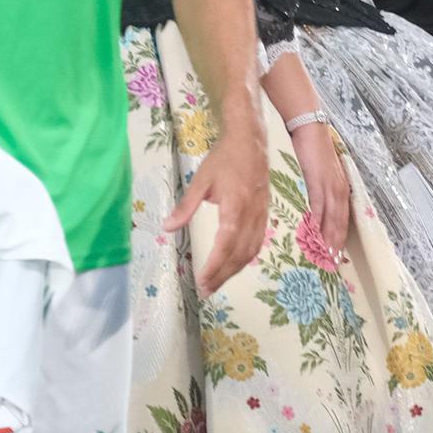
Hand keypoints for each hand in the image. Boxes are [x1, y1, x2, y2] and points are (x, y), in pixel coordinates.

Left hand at [167, 123, 268, 291]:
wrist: (250, 142)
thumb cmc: (223, 159)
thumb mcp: (200, 181)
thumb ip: (185, 207)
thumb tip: (167, 228)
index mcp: (235, 207)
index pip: (226, 245)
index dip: (215, 267)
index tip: (202, 281)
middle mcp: (252, 215)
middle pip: (239, 254)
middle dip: (222, 275)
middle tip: (206, 290)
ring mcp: (261, 215)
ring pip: (251, 251)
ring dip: (234, 270)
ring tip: (217, 283)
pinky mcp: (264, 214)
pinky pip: (258, 242)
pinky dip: (246, 258)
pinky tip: (236, 264)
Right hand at [289, 121, 350, 252]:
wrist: (308, 129)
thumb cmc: (311, 149)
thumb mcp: (318, 174)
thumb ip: (318, 191)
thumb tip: (312, 209)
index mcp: (341, 188)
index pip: (342, 219)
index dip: (339, 238)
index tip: (336, 255)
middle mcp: (340, 190)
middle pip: (340, 223)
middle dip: (336, 244)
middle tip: (331, 264)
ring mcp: (330, 187)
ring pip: (332, 219)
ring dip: (328, 239)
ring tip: (323, 256)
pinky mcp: (318, 182)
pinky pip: (319, 207)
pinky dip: (317, 223)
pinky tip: (314, 236)